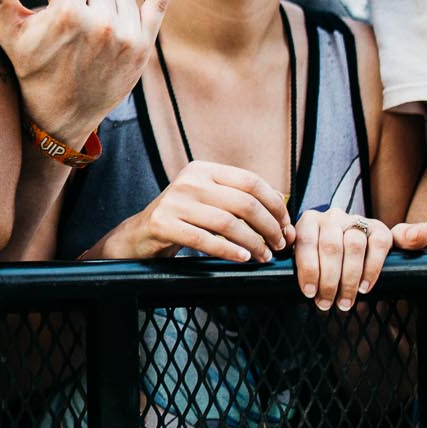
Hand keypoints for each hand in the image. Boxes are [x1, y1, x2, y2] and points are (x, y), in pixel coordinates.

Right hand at [0, 0, 187, 149]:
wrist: (60, 115)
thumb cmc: (31, 69)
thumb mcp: (11, 35)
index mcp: (68, 11)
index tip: (56, 22)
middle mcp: (102, 21)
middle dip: (84, 1)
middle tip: (73, 36)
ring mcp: (127, 34)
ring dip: (108, 6)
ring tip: (93, 36)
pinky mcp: (144, 44)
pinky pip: (160, 2)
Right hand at [110, 161, 292, 262]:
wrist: (141, 233)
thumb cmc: (184, 218)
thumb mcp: (208, 198)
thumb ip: (238, 197)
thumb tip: (281, 206)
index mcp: (204, 169)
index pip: (250, 181)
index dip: (274, 204)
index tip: (286, 225)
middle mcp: (189, 181)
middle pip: (243, 203)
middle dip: (269, 227)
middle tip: (279, 245)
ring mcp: (175, 202)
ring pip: (227, 223)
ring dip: (253, 243)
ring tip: (264, 256)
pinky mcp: (163, 224)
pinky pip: (204, 239)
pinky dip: (228, 251)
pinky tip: (242, 258)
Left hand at [292, 209, 392, 311]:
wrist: (353, 243)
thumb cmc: (320, 256)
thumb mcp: (303, 254)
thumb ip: (291, 254)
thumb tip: (275, 252)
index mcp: (309, 220)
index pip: (307, 242)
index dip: (308, 269)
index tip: (309, 293)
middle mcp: (332, 216)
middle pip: (331, 247)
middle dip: (329, 280)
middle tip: (326, 304)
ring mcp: (356, 220)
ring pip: (354, 246)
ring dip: (349, 279)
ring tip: (344, 302)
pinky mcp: (378, 227)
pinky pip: (377, 246)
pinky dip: (371, 269)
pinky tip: (364, 288)